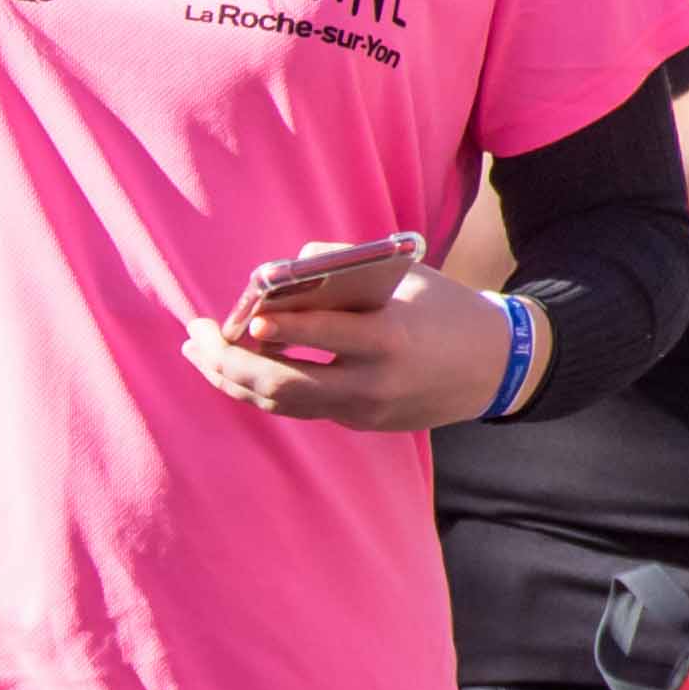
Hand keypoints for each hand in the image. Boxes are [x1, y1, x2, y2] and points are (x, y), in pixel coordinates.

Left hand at [185, 255, 515, 431]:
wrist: (494, 366)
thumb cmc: (442, 307)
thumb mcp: (404, 275)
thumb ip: (342, 265)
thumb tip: (279, 272)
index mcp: (391, 339)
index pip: (328, 338)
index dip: (282, 332)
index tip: (244, 320)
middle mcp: (373, 384)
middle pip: (285, 385)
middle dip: (229, 363)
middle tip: (194, 336)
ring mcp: (363, 411)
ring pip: (282, 404)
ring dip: (232, 379)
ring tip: (199, 351)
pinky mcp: (358, 424)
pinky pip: (298, 408)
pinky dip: (260, 388)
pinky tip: (232, 366)